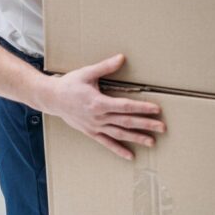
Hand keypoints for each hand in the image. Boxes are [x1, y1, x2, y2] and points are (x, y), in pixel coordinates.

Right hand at [38, 54, 164, 160]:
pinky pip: (107, 143)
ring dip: (136, 138)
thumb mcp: (87, 73)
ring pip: (119, 134)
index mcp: (98, 103)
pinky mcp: (91, 132)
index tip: (156, 109)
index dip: (142, 108)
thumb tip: (122, 58)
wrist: (51, 99)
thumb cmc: (69, 84)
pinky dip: (119, 150)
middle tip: (162, 128)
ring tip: (152, 142)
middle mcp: (98, 117)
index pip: (125, 107)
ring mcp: (94, 127)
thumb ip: (105, 67)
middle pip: (126, 122)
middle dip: (146, 125)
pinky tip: (130, 156)